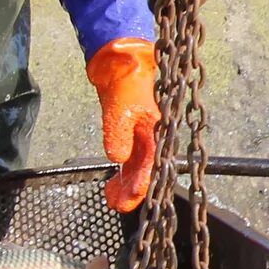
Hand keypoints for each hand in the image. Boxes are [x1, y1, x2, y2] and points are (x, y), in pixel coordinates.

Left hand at [87, 37, 161, 213]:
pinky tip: (114, 183)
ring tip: (112, 199)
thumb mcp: (121, 107)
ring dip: (126, 184)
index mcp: (157, 132)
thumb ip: (119, 133)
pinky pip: (130, 159)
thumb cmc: (128, 81)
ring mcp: (143, 137)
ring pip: (138, 167)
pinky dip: (123, 172)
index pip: (150, 165)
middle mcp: (153, 138)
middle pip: (146, 171)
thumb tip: (118, 157)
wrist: (122, 63)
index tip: (128, 201)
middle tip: (116, 205)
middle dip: (132, 190)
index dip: (140, 185)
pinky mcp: (132, 135)